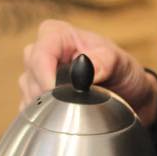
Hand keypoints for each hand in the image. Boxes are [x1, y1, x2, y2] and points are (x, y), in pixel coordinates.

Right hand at [19, 19, 156, 125]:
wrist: (128, 96)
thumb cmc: (122, 72)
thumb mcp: (120, 62)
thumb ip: (104, 61)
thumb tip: (84, 67)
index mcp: (57, 35)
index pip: (41, 53)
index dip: (45, 75)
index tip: (58, 93)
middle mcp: (41, 53)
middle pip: (31, 75)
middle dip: (50, 94)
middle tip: (73, 105)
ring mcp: (34, 77)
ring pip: (28, 95)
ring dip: (49, 107)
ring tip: (77, 109)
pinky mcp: (34, 99)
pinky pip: (28, 112)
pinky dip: (44, 119)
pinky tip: (64, 120)